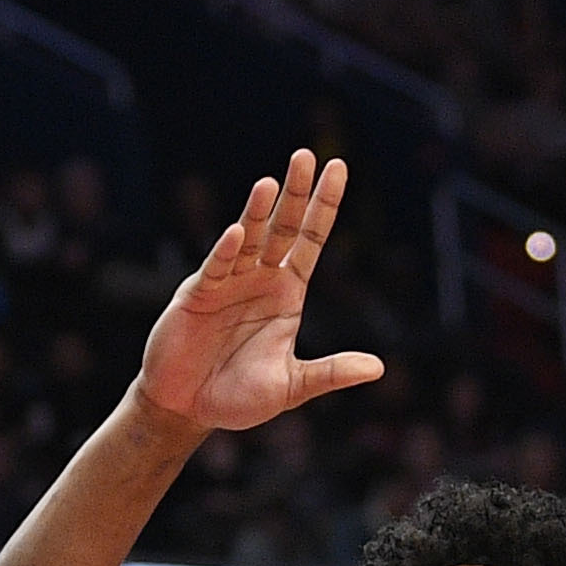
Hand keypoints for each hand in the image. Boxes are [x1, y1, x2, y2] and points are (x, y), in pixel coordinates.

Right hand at [137, 152, 383, 436]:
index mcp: (287, 294)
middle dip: (296, 194)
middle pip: (283, 228)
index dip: (324, 206)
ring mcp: (228, 283)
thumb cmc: (238, 397)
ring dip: (259, 212)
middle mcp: (260, 280)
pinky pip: (216, 268)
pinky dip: (227, 253)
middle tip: (308, 156)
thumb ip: (330, 373)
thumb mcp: (291, 386)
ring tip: (272, 183)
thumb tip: (378, 369)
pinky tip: (238, 235)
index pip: (311, 240)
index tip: (339, 168)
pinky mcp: (197, 296)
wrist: (187, 410)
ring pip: (249, 239)